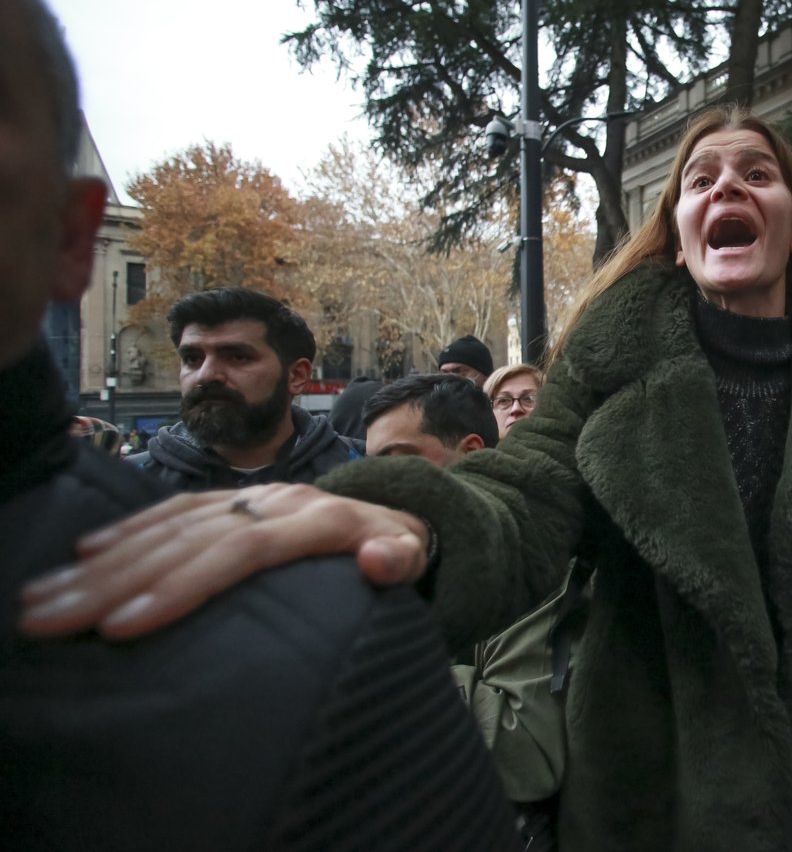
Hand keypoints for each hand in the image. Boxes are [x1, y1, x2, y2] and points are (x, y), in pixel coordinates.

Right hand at [20, 483, 429, 640]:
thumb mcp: (416, 557)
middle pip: (188, 539)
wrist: (401, 513)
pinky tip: (82, 557)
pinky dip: (128, 532)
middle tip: (52, 619)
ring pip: (170, 524)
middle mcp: (276, 501)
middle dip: (115, 580)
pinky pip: (175, 511)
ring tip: (45, 598)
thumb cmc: (405, 551)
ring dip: (103, 561)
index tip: (126, 624)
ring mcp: (253, 496)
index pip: (240, 552)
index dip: (183, 585)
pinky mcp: (237, 500)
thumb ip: (401, 559)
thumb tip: (382, 558)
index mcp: (318, 519)